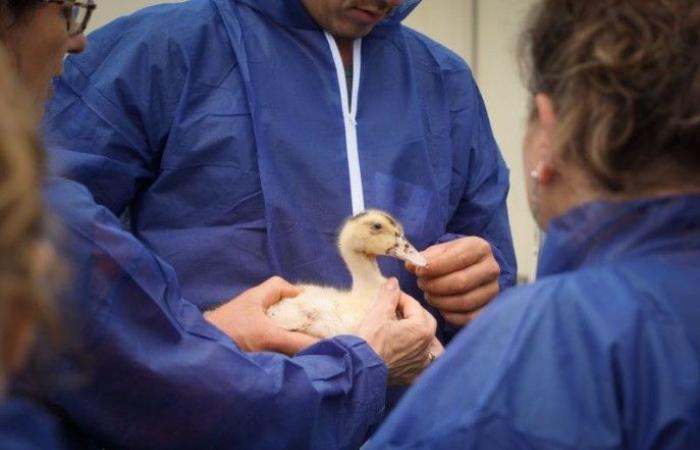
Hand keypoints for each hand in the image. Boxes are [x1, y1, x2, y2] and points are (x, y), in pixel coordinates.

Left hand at [204, 276, 318, 354]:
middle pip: (276, 303)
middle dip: (293, 313)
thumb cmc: (231, 334)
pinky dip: (271, 340)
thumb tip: (323, 345)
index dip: (297, 293)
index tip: (312, 306)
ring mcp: (241, 321)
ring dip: (282, 328)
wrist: (196, 351)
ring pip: (268, 320)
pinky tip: (277, 351)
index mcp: (256, 297)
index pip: (280, 285)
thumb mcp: (267, 337)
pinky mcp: (236, 336)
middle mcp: (248, 306)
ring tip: (297, 339)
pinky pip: (259, 333)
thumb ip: (296, 341)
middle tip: (309, 325)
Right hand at [355, 278, 436, 384]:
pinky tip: (414, 354)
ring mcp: (422, 362)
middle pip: (425, 321)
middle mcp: (427, 346)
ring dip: (422, 333)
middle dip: (413, 312)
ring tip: (409, 329)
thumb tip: (394, 282)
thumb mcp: (378, 313)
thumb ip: (389, 295)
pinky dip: (423, 357)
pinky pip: (426, 364)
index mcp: (422, 328)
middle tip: (395, 309)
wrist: (359, 369)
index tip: (388, 294)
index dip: (399, 297)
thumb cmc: (369, 340)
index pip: (413, 304)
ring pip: (430, 342)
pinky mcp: (413, 375)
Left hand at [406, 237, 499, 326]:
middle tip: (421, 284)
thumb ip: (425, 257)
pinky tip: (440, 307)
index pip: (458, 258)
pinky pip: (468, 318)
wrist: (467, 269)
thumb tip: (412, 264)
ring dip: (440, 301)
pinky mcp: (489, 309)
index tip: (417, 271)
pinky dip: (450, 315)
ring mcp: (493, 290)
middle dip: (435, 285)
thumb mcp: (438, 251)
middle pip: (461, 282)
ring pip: (464, 302)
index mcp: (480, 248)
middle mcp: (491, 268)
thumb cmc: (449, 259)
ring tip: (429, 294)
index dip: (434, 266)